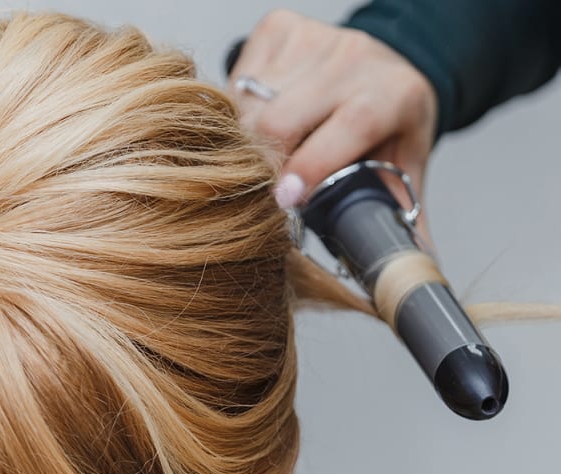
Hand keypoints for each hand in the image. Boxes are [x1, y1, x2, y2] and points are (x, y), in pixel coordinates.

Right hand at [230, 10, 437, 241]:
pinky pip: (238, 79)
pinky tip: (255, 124)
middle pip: (283, 117)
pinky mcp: (278, 28)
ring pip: (251, 102)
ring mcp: (314, 37)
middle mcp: (355, 58)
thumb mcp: (404, 170)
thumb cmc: (388, 127)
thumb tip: (410, 271)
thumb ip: (403, 221)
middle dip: (260, 162)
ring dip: (244, 139)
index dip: (312, 163)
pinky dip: (237, 110)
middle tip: (257, 191)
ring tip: (257, 160)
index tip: (285, 198)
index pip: (350, 124)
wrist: (383, 69)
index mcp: (394, 94)